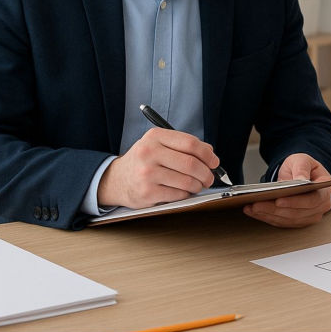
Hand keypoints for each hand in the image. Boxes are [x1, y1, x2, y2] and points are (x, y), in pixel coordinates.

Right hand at [97, 128, 219, 208]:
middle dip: (206, 173)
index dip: (207, 154)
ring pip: (187, 181)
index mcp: (155, 137)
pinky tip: (183, 191)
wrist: (116, 180)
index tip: (214, 161)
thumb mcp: (158, 145)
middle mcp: (149, 153)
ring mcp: (147, 174)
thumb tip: (210, 154)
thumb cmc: (144, 161)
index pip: (190, 143)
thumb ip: (182, 146)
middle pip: (191, 163)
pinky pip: (178, 195)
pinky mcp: (147, 193)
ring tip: (197, 185)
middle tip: (210, 177)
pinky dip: (186, 194)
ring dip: (198, 185)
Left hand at [243, 153, 330, 227]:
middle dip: (275, 209)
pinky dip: (267, 218)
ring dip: (268, 215)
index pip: (313, 200)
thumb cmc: (302, 166)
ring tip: (252, 207)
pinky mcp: (299, 221)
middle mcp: (321, 206)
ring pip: (288, 220)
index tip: (279, 200)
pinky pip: (282, 223)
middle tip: (257, 204)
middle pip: (298, 213)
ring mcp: (311, 216)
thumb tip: (301, 180)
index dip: (296, 202)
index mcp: (325, 190)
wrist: (300, 173)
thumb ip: (302, 169)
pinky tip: (254, 212)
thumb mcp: (302, 160)